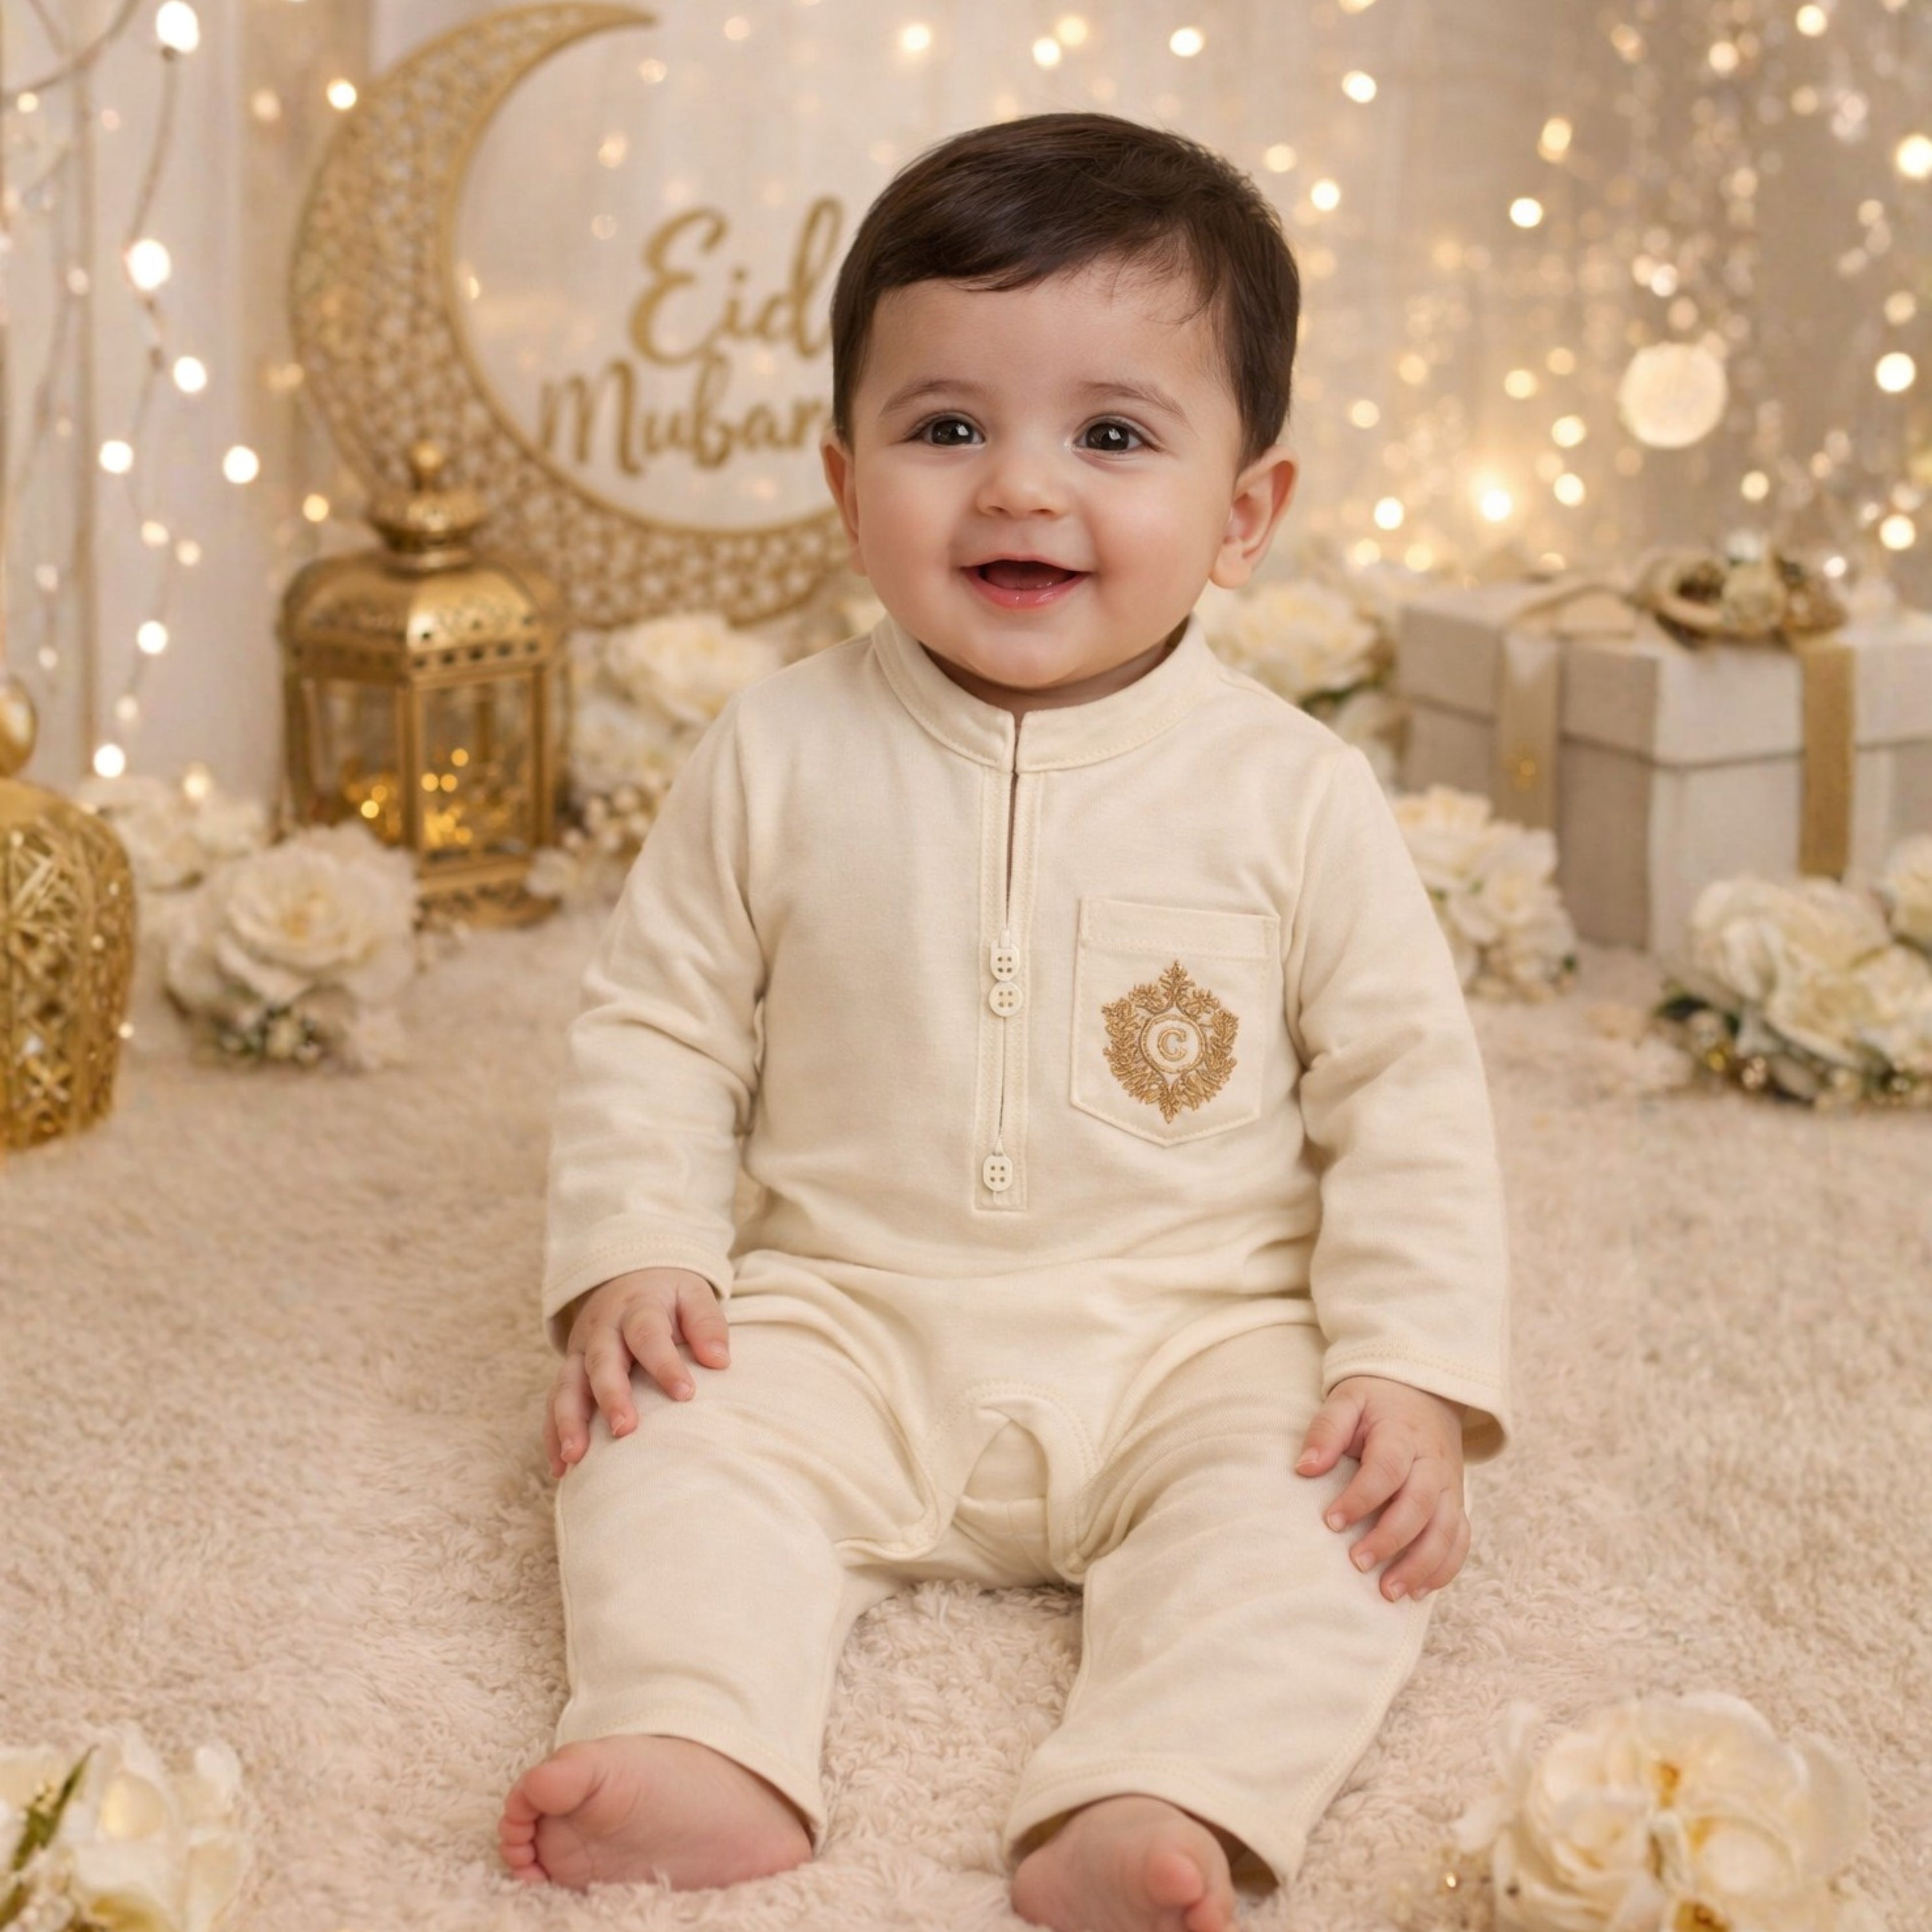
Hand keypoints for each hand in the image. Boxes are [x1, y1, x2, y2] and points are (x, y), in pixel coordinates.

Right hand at [546, 1268, 729, 1478]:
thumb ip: (706, 1324)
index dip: (664, 1364)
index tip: (685, 1394)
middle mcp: (603, 1330)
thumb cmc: (668, 1296)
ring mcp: (581, 1352)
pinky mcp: (570, 1371)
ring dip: (568, 1421)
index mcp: (638, 1308)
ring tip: (575, 1457)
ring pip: (568, 1385)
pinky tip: (560, 1468)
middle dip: (610, 1396)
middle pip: (601, 1362)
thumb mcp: (692, 1295)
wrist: (628, 1277)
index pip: (648, 1335)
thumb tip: (720, 1361)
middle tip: (623, 1430)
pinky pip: (555, 1401)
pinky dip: (552, 1434)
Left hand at [1295, 1375, 1466, 1601]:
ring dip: (1420, 1564)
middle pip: (1419, 1505)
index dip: (1360, 1498)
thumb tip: (1304, 1468)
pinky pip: (1460, 1540)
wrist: (1424, 1393)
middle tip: (1357, 1563)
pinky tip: (1418, 1592)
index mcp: (1402, 1435)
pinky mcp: (1457, 1503)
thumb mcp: (1347, 1400)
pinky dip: (1444, 1568)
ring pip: (1445, 1530)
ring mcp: (1449, 1486)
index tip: (1331, 1522)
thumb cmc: (1377, 1402)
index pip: (1386, 1469)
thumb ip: (1326, 1430)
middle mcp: (1432, 1464)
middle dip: (1390, 1538)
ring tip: (1389, 1592)